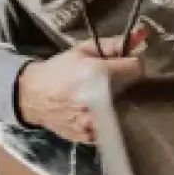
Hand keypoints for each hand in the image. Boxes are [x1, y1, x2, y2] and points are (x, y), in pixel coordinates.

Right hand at [16, 33, 144, 142]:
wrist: (32, 96)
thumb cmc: (59, 69)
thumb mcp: (83, 49)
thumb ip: (113, 44)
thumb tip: (140, 36)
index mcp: (97, 74)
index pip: (136, 69)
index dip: (133, 63)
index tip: (126, 63)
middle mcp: (98, 100)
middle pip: (130, 91)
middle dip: (123, 83)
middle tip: (109, 80)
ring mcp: (94, 123)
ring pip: (122, 112)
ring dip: (116, 103)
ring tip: (101, 97)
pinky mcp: (90, 138)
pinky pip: (109, 127)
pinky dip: (106, 119)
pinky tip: (93, 111)